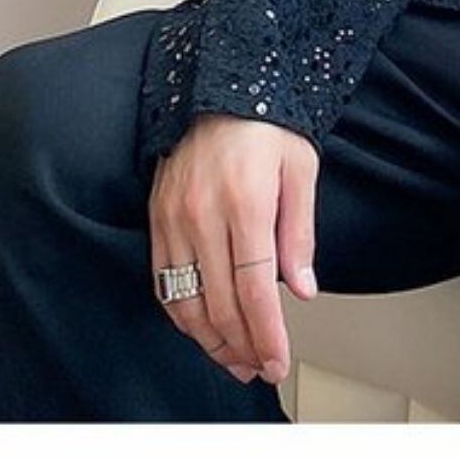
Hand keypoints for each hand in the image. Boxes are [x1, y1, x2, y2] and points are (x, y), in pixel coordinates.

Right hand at [148, 113, 319, 385]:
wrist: (221, 91)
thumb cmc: (268, 128)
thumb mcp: (301, 173)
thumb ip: (300, 235)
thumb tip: (303, 289)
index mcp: (245, 205)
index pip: (254, 291)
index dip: (266, 335)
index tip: (277, 360)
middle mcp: (202, 216)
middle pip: (219, 304)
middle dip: (242, 347)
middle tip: (261, 368)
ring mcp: (173, 220)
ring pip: (186, 301)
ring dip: (210, 340)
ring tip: (235, 360)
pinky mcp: (157, 220)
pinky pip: (163, 282)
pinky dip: (182, 315)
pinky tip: (202, 330)